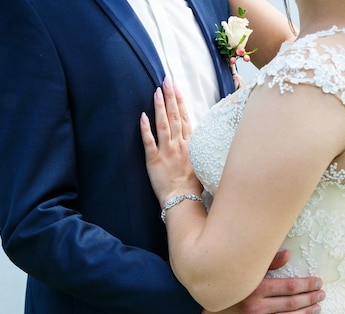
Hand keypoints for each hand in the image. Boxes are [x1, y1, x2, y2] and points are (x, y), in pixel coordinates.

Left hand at [140, 78, 201, 205]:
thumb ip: (199, 150)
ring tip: (156, 91)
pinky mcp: (154, 160)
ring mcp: (166, 151)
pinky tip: (142, 116)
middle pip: (175, 117)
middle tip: (166, 81)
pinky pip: (149, 142)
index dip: (181, 102)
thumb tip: (201, 140)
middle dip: (170, 97)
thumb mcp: (202, 165)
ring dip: (159, 107)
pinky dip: (145, 129)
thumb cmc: (193, 187)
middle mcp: (179, 145)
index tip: (177, 89)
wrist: (184, 201)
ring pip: (163, 125)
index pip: (186, 119)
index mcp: (191, 145)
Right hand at [199, 250, 324, 313]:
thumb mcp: (242, 269)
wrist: (197, 304)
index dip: (307, 285)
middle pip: (292, 303)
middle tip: (322, 294)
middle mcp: (256, 306)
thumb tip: (287, 254)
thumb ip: (265, 263)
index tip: (318, 282)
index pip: (289, 287)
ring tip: (317, 308)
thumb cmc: (222, 283)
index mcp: (255, 288)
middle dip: (310, 298)